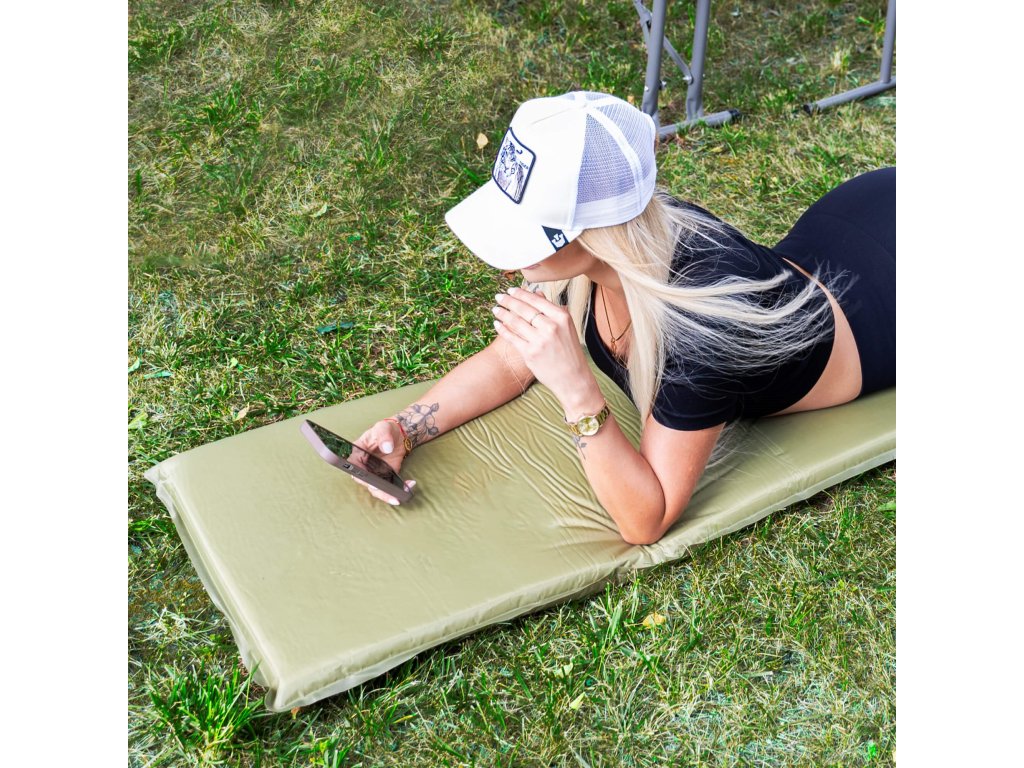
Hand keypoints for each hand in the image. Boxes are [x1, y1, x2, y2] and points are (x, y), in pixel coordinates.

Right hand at [349, 419, 416, 505]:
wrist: (398, 434)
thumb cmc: (385, 430)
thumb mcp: (383, 428)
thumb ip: (383, 436)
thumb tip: (387, 447)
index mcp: (357, 454)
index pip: (353, 467)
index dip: (360, 476)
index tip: (371, 481)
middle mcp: (364, 467)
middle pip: (366, 482)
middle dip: (378, 491)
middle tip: (390, 495)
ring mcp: (375, 473)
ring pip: (377, 489)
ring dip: (388, 494)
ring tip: (399, 497)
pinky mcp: (386, 476)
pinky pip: (390, 486)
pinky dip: (399, 489)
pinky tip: (409, 486)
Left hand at [491, 286, 595, 404]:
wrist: (573, 378)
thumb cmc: (569, 352)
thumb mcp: (566, 328)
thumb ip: (552, 311)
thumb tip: (537, 293)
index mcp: (561, 317)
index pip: (536, 300)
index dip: (520, 294)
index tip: (510, 290)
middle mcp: (551, 326)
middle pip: (523, 309)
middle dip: (508, 301)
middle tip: (498, 297)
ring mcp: (539, 340)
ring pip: (515, 322)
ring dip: (503, 314)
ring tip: (496, 309)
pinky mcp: (530, 353)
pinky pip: (512, 337)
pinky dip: (503, 329)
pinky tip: (497, 324)